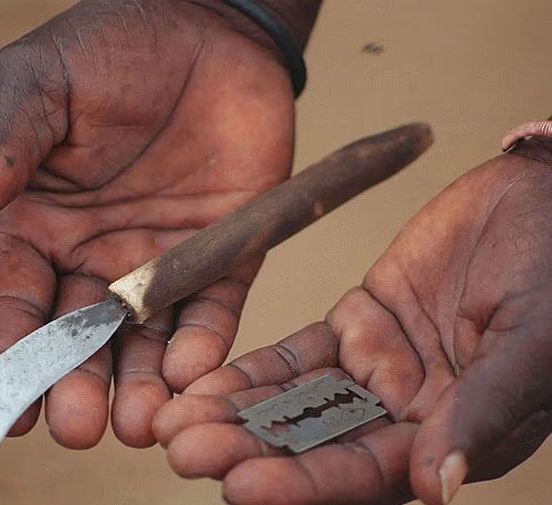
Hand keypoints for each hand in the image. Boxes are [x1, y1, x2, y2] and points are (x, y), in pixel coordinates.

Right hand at [0, 0, 318, 448]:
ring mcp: (162, 261)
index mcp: (39, 226)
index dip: (7, 358)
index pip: (14, 306)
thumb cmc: (111, 49)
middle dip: (76, 387)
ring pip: (145, 341)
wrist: (207, 31)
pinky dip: (202, 344)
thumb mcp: (39, 86)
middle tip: (79, 427)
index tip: (6, 409)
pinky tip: (191, 370)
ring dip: (140, 385)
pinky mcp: (223, 253)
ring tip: (137, 423)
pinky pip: (211, 309)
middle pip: (80, 340)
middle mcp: (97, 257)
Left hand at [154, 137, 551, 503]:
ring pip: (295, 402)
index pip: (365, 475)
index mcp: (451, 435)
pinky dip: (252, 370)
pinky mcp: (357, 323)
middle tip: (182, 451)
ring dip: (234, 413)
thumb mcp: (531, 343)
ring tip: (175, 421)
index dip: (303, 484)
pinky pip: (296, 353)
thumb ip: (482, 411)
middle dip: (248, 451)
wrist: (541, 202)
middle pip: (315, 445)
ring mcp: (376, 368)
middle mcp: (406, 415)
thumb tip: (435, 487)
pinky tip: (203, 381)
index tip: (240, 486)